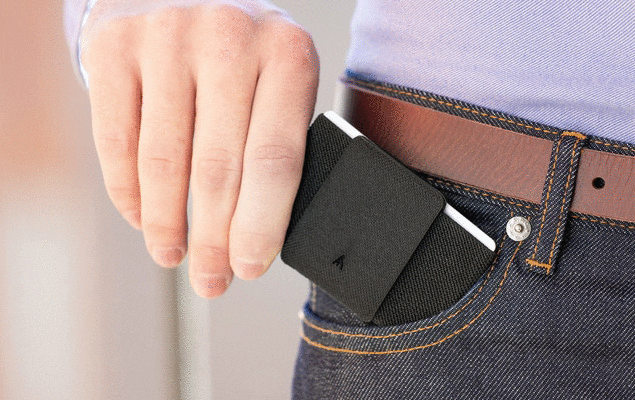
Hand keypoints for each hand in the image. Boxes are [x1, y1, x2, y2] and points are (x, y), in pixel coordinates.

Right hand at [80, 0, 318, 297]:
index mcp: (288, 55)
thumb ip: (276, 140)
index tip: (248, 268)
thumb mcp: (278, 81)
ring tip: (174, 254)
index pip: (275, 159)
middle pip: (218, 170)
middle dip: (214, 239)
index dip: (260, 226)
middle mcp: (229, 40)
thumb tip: (260, 233)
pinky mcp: (115, 45)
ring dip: (167, 225)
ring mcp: (167, 38)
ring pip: (164, 163)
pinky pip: (117, 141)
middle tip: (212, 280)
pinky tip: (143, 217)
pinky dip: (129, 192)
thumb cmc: (241, 53)